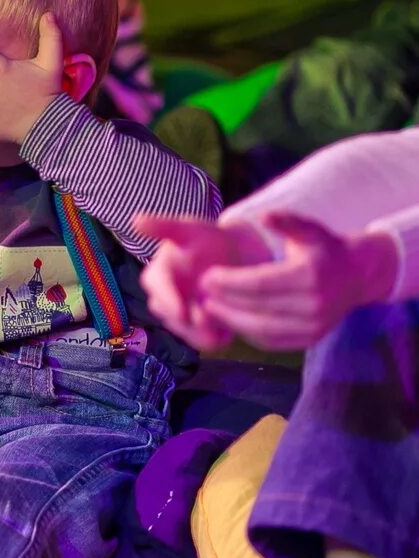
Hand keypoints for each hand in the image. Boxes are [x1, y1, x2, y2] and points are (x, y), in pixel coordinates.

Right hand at [133, 212, 272, 350]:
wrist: (237, 255)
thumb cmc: (209, 239)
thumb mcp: (190, 229)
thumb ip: (164, 227)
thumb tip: (136, 219)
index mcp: (158, 274)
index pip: (156, 289)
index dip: (168, 300)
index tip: (181, 311)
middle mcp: (165, 296)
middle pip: (167, 314)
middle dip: (184, 321)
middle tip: (205, 321)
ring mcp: (182, 313)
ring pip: (183, 331)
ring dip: (198, 333)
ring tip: (219, 331)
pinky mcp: (198, 327)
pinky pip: (200, 339)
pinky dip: (213, 338)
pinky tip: (228, 332)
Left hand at [194, 211, 400, 351]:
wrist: (358, 276)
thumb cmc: (324, 248)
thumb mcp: (309, 228)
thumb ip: (285, 220)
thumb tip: (263, 216)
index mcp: (309, 275)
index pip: (259, 283)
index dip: (229, 282)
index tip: (205, 277)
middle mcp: (314, 304)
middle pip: (257, 308)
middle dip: (224, 302)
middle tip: (199, 294)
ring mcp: (314, 325)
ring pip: (263, 330)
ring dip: (231, 321)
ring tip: (208, 308)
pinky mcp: (311, 339)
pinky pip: (273, 341)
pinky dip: (247, 333)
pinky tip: (229, 320)